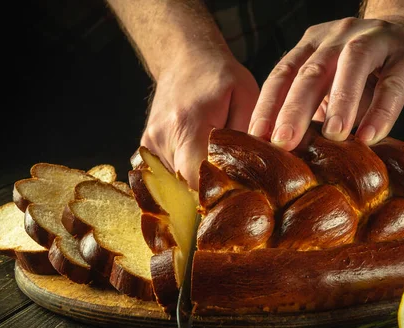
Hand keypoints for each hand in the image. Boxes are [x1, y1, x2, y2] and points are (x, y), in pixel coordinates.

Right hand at [141, 51, 259, 189]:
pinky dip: (185, 175)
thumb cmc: (220, 76)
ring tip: (214, 165)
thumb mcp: (246, 97)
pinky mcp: (147, 148)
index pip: (197, 179)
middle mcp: (162, 138)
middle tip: (231, 185)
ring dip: (197, 182)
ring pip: (176, 184)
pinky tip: (199, 161)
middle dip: (210, 190)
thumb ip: (249, 136)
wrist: (184, 59)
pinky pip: (168, 175)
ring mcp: (150, 144)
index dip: (217, 192)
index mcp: (187, 125)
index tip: (235, 192)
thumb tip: (256, 171)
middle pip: (186, 186)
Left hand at [248, 17, 403, 149]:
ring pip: (352, 66)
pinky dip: (381, 111)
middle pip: (310, 72)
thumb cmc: (364, 72)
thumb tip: (285, 151)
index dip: (267, 105)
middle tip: (283, 142)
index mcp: (311, 45)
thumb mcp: (330, 84)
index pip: (282, 74)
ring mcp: (374, 39)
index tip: (256, 138)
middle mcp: (338, 37)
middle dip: (293, 109)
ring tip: (332, 135)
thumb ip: (311, 108)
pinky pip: (393, 83)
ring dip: (340, 102)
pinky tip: (370, 136)